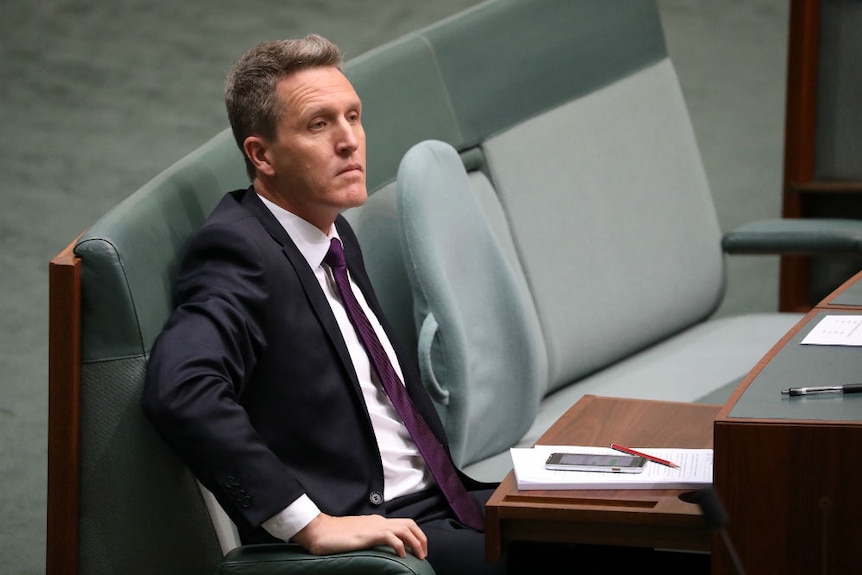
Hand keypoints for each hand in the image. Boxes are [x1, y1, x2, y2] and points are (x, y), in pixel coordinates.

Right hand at [292, 513, 428, 559]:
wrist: (319, 530)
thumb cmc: (334, 536)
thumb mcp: (357, 535)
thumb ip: (369, 538)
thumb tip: (379, 548)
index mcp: (377, 521)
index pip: (403, 523)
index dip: (415, 535)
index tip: (418, 550)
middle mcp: (379, 521)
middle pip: (410, 524)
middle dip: (421, 538)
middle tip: (423, 554)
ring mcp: (374, 526)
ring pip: (405, 529)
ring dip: (416, 543)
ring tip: (419, 556)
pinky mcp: (369, 534)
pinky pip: (391, 537)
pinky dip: (401, 546)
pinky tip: (403, 556)